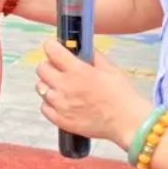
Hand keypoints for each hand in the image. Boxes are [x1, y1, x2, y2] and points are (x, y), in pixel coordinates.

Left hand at [35, 39, 153, 148]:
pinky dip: (50, 104)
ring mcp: (61, 105)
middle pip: (41, 69)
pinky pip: (44, 108)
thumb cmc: (121, 95)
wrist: (126, 122)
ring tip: (62, 88)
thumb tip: (83, 48)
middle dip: (49, 65)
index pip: (51, 50)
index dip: (51, 47)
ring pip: (40, 88)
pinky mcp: (61, 120)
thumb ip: (93, 55)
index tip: (54, 48)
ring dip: (49, 85)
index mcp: (77, 70)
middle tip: (58, 69)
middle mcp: (65, 86)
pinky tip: (62, 103)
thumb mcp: (110, 68)